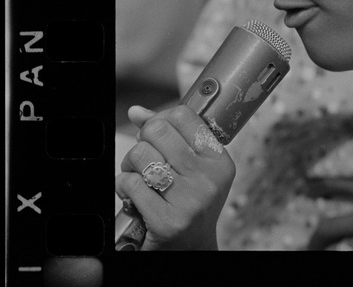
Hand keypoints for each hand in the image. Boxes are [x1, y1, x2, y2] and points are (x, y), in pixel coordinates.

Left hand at [115, 105, 235, 250]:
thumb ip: (170, 137)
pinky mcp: (167, 221)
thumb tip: (137, 111)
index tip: (158, 133)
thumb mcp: (192, 168)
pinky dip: (124, 186)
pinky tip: (134, 195)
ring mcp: (189, 201)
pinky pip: (132, 184)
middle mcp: (208, 179)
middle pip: (158, 131)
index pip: (184, 116)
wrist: (191, 250)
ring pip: (141, 155)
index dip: (162, 119)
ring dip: (130, 164)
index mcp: (218, 160)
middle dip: (143, 141)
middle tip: (144, 156)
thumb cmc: (190, 203)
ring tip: (138, 176)